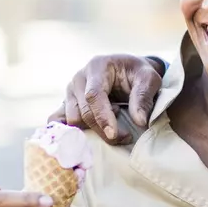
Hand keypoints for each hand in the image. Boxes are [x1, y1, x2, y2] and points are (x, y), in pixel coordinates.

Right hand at [48, 54, 162, 144]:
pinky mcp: (67, 104)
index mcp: (97, 67)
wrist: (128, 71)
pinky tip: (87, 139)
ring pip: (72, 119)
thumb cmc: (138, 73)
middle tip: (126, 137)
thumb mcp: (148, 78)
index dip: (102, 116)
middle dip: (102, 129)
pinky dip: (70, 133)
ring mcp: (70, 92)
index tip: (114, 134)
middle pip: (83, 111)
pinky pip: (59, 121)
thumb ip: (143, 97)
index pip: (94, 95)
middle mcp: (79, 78)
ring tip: (113, 125)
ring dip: (92, 130)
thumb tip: (139, 121)